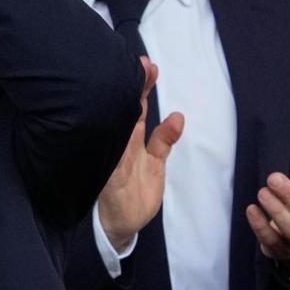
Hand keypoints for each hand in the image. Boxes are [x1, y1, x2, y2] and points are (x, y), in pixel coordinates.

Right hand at [97, 58, 183, 249]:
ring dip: (126, 108)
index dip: (143, 88)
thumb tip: (178, 116)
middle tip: (143, 65)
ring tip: (134, 85)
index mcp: (131, 140)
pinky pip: (114, 159)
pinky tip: (121, 125)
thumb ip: (164, 140)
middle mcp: (120, 145)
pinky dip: (117, 143)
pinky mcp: (111, 178)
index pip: (136, 108)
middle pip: (127, 113)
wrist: (120, 224)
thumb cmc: (136, 192)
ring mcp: (114, 160)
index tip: (150, 67)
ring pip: (120, 129)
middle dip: (134, 89)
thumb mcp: (155, 163)